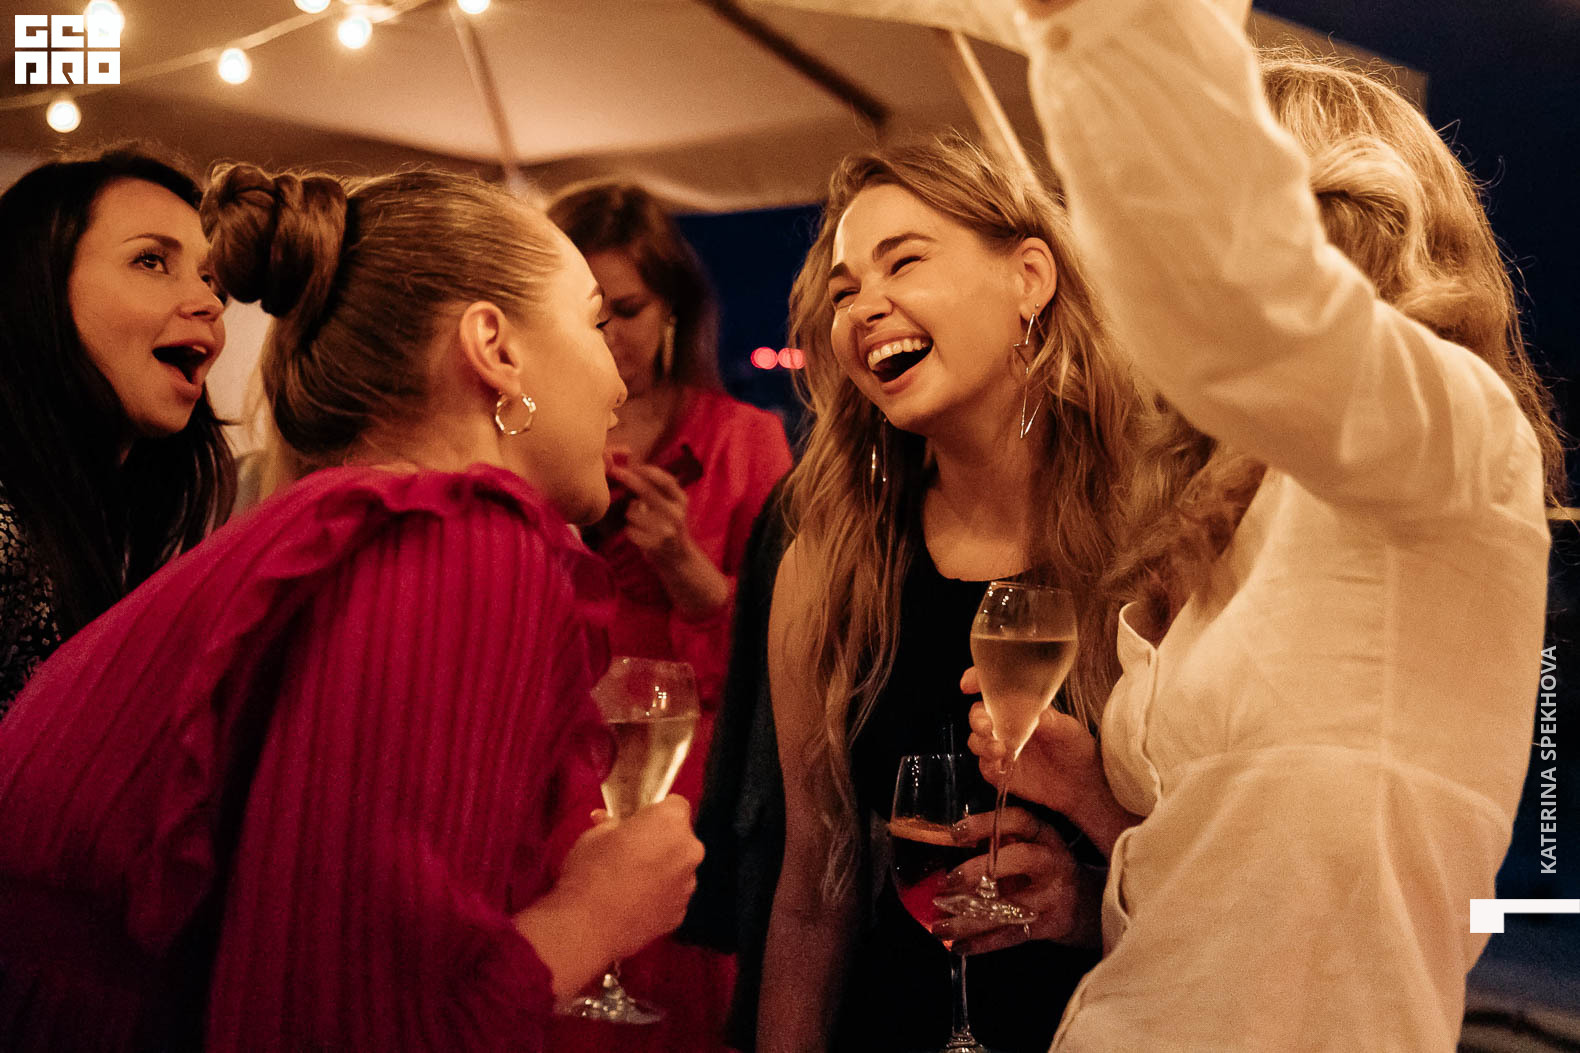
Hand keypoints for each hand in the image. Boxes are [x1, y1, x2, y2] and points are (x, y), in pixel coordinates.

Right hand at [516, 795, 702, 994]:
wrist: (587, 927)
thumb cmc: (590, 872)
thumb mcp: (595, 834)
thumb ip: (614, 824)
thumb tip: (614, 824)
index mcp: (670, 822)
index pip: (676, 804)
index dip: (656, 812)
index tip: (639, 822)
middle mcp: (688, 850)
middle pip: (680, 837)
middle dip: (660, 840)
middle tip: (630, 851)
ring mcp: (688, 884)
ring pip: (678, 867)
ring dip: (661, 868)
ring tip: (629, 881)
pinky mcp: (680, 913)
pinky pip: (672, 894)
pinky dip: (659, 895)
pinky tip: (633, 902)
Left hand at [607, 462, 728, 615]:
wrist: (679, 560)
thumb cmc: (669, 527)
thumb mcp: (673, 507)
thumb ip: (658, 491)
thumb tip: (633, 469)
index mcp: (681, 501)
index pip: (664, 480)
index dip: (646, 471)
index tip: (631, 465)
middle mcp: (675, 514)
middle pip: (645, 491)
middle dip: (627, 479)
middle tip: (614, 471)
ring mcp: (665, 530)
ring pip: (632, 512)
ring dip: (630, 515)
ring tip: (641, 523)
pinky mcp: (654, 545)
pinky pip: (630, 530)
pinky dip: (630, 531)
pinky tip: (641, 536)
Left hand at [930, 807, 1101, 953]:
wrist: (1089, 904)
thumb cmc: (1044, 870)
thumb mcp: (1030, 846)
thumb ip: (998, 843)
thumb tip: (945, 847)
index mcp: (1043, 835)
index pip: (1018, 821)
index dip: (985, 824)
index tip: (955, 833)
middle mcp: (1052, 860)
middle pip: (1019, 859)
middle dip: (979, 870)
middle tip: (946, 882)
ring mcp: (1055, 894)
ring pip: (1009, 906)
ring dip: (970, 919)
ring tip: (940, 926)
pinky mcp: (1053, 924)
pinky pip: (1012, 935)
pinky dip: (983, 943)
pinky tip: (959, 946)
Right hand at [960, 667, 1137, 856]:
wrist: (1081, 784)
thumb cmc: (1076, 748)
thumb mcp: (1067, 729)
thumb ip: (1048, 720)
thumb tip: (1032, 711)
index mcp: (1019, 705)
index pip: (992, 687)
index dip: (976, 680)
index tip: (968, 684)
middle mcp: (1005, 724)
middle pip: (977, 714)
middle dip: (977, 718)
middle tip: (987, 726)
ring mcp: (1000, 747)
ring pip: (976, 740)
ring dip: (982, 743)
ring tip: (1001, 750)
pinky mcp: (999, 770)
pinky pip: (984, 765)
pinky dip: (988, 763)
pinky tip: (1002, 765)